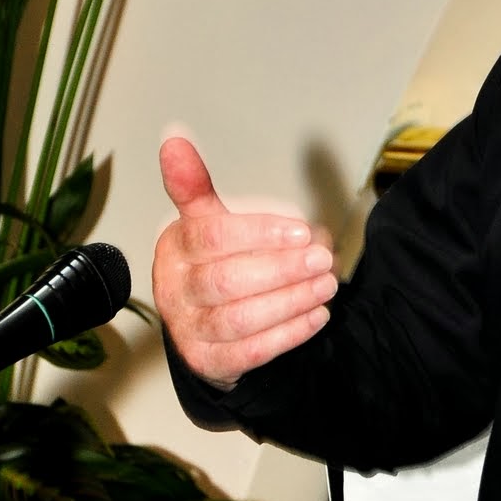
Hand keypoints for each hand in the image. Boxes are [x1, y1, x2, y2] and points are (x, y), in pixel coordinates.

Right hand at [153, 136, 337, 390]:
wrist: (202, 328)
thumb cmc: (212, 264)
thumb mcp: (206, 223)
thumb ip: (196, 186)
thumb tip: (174, 139)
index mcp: (174, 247)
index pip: (211, 237)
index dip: (259, 233)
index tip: (302, 231)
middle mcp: (173, 289)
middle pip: (225, 281)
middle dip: (281, 270)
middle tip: (323, 259)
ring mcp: (188, 329)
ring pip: (239, 318)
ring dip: (290, 302)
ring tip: (326, 286)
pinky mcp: (208, 362)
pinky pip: (250, 352)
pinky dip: (288, 334)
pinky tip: (316, 316)